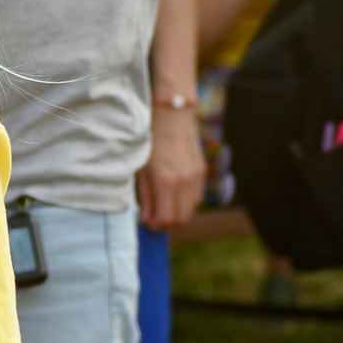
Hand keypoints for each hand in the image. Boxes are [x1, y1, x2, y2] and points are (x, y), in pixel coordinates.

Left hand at [136, 97, 206, 230]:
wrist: (172, 115)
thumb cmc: (150, 140)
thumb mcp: (140, 169)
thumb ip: (145, 197)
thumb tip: (147, 219)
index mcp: (166, 181)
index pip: (167, 219)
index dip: (156, 226)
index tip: (148, 224)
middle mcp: (184, 182)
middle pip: (181, 219)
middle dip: (167, 224)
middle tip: (155, 219)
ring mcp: (196, 177)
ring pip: (191, 210)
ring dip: (178, 214)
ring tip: (163, 207)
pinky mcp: (202, 172)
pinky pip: (197, 197)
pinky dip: (186, 202)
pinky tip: (174, 195)